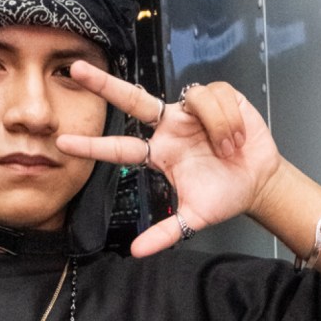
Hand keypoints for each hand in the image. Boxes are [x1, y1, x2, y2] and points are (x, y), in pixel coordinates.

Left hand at [57, 61, 281, 256]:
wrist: (258, 183)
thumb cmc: (223, 196)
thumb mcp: (192, 218)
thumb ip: (164, 233)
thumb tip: (135, 252)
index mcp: (159, 153)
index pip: (120, 148)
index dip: (93, 146)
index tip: (62, 143)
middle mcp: (169, 126)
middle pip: (132, 99)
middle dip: (104, 84)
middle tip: (75, 69)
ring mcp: (191, 110)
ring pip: (192, 100)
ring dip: (215, 127)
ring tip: (229, 149)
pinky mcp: (218, 96)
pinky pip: (215, 96)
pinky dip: (229, 119)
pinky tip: (237, 136)